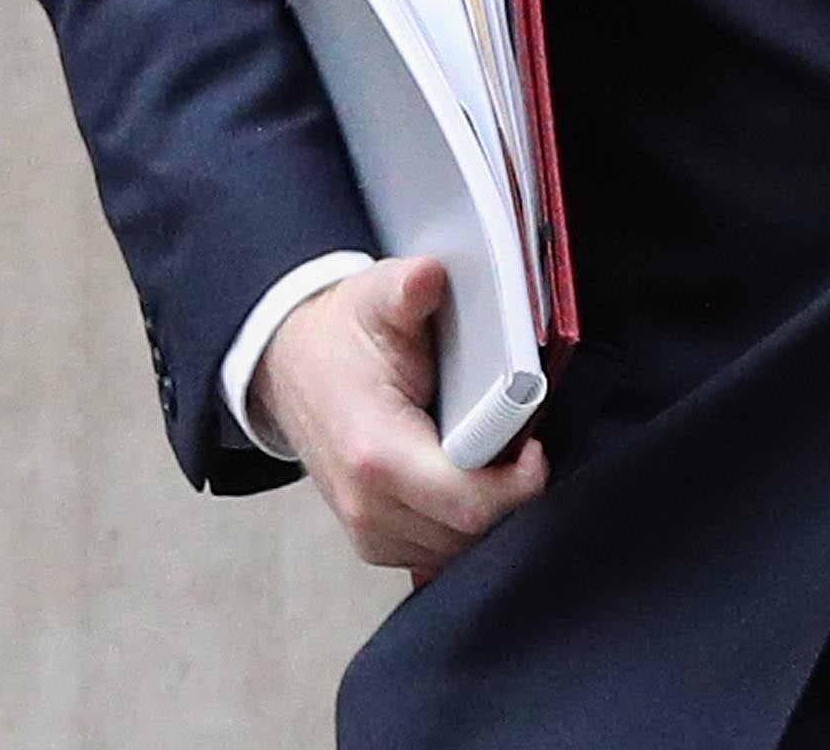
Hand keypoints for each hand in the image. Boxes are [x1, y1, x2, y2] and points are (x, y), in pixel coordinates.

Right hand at [257, 255, 548, 581]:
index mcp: (375, 454)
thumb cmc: (342, 338)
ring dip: (490, 511)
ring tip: (497, 458)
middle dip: (509, 493)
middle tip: (522, 445)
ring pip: (459, 548)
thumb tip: (428, 276)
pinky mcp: (378, 540)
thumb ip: (408, 290)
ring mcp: (371, 531)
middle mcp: (369, 506)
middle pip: (471, 532)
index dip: (518, 483)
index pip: (469, 503)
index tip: (536, 446)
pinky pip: (440, 552)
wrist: (292, 368)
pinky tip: (475, 483)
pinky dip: (466, 525)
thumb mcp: (377, 298)